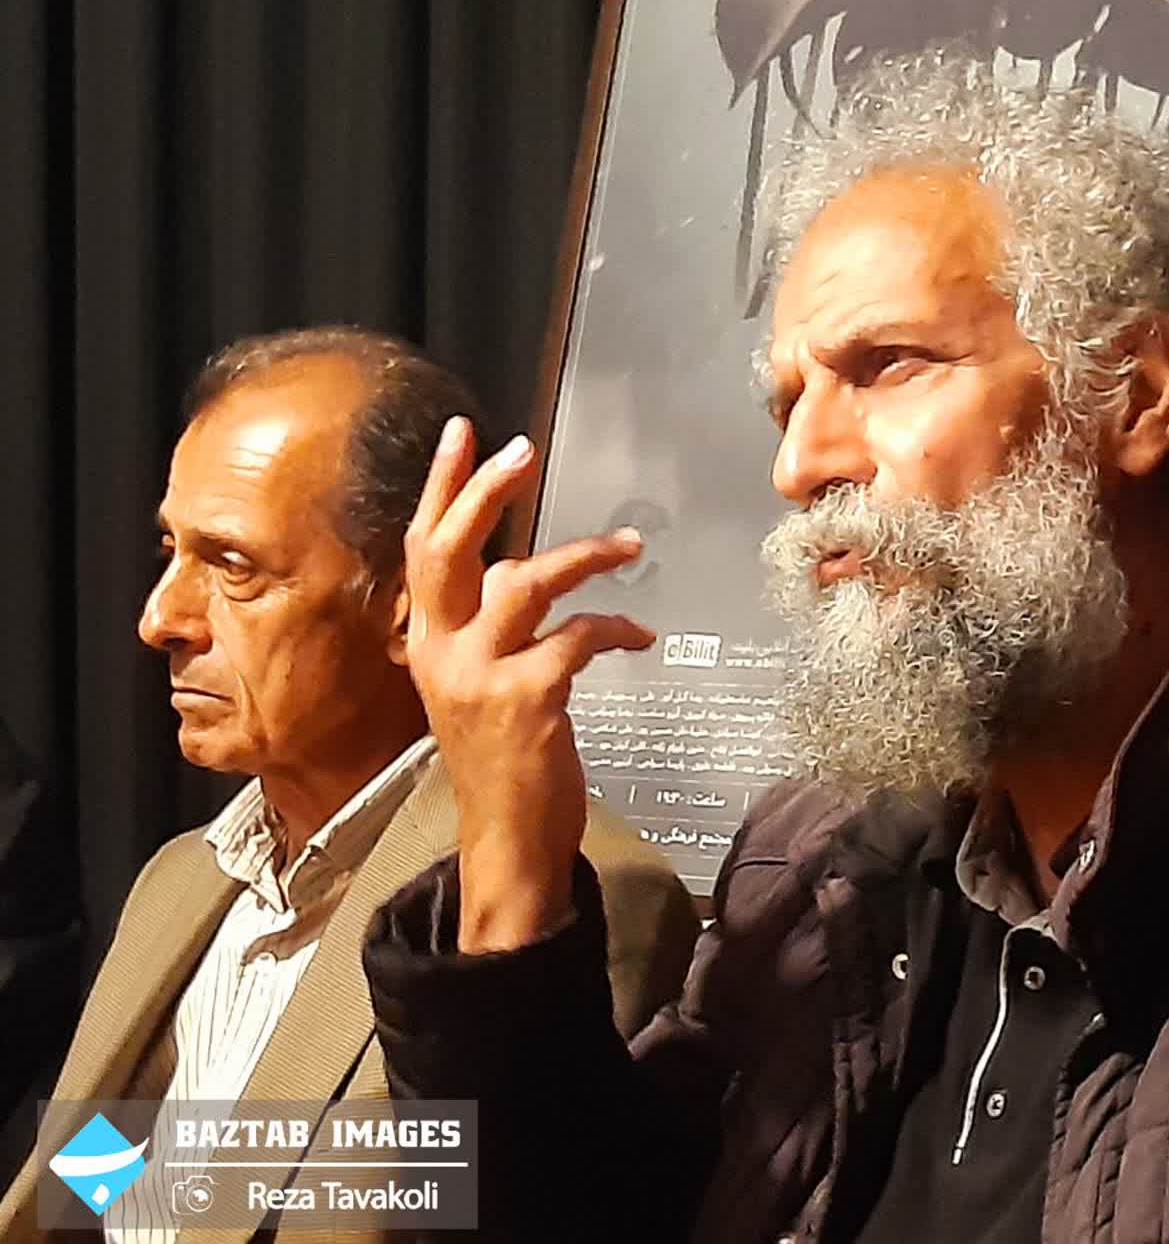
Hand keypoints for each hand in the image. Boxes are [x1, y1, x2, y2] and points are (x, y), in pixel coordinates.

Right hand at [403, 418, 654, 951]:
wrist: (509, 841)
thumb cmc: (503, 764)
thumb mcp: (476, 688)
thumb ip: (486, 631)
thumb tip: (516, 574)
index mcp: (427, 646)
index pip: (422, 551)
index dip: (441, 489)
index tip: (461, 434)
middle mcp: (442, 654)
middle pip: (450, 552)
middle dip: (484, 492)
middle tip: (521, 449)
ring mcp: (481, 676)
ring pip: (523, 583)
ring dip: (582, 556)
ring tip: (627, 546)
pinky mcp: (528, 699)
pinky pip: (578, 636)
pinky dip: (616, 627)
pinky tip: (640, 633)